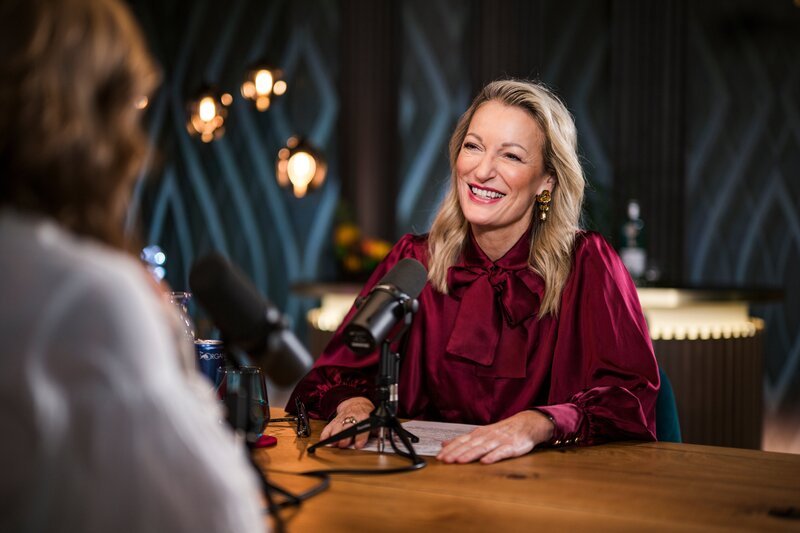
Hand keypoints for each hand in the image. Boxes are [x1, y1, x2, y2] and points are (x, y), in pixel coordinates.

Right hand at [318, 397, 374, 448]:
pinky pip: (328, 427)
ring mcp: (342, 419)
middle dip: (345, 436)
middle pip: (347, 427)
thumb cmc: (365, 414)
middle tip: (343, 444)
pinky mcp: (335, 421)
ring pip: (337, 427)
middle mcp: (352, 417)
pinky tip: (324, 440)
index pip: (362, 428)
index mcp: (364, 416)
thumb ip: (376, 430)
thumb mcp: (374, 419)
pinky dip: (325, 434)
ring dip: (334, 436)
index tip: (358, 445)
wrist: (356, 403)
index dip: (360, 437)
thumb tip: (381, 438)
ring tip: (334, 444)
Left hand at [436, 410, 554, 464]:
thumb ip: (463, 440)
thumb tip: (444, 443)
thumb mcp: (481, 433)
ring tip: (459, 461)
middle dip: (456, 453)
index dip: (450, 449)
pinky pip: (501, 452)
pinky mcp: (511, 447)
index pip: (461, 441)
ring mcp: (499, 441)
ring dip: (470, 454)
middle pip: (469, 445)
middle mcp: (486, 436)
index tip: (439, 457)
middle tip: (445, 460)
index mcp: (478, 434)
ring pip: (482, 448)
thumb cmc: (502, 431)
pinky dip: (492, 456)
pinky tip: (485, 461)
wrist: (525, 424)